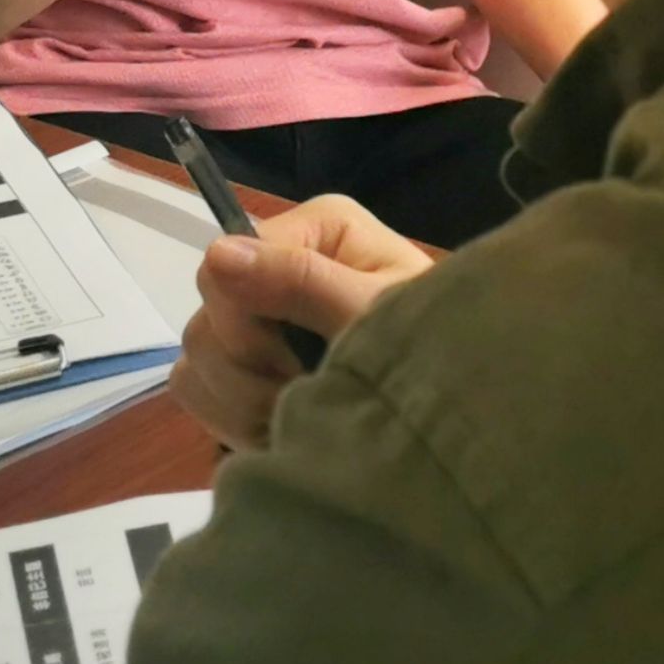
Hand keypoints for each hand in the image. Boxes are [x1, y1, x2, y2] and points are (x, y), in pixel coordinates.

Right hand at [168, 193, 434, 453]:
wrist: (465, 416)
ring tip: (304, 417)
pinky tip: (284, 431)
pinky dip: (237, 421)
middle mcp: (280, 264)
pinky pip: (201, 393)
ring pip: (198, 362)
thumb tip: (216, 255)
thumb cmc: (436, 350)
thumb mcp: (377, 314)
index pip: (222, 264)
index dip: (245, 323)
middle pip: (206, 320)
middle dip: (251, 372)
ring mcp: (263, 320)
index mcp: (314, 232)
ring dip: (245, 404)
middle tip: (307, 392)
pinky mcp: (252, 370)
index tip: (291, 361)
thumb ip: (302, 283)